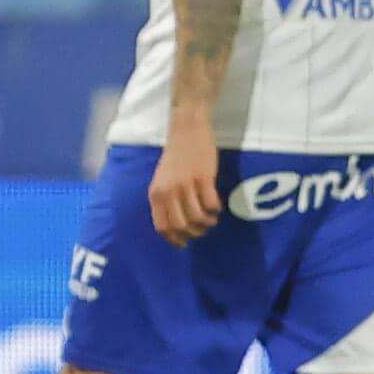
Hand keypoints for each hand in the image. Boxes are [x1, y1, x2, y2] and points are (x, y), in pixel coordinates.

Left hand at [147, 121, 222, 246]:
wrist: (187, 129)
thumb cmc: (176, 155)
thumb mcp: (163, 179)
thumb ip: (166, 198)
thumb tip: (177, 222)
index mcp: (156, 193)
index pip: (162, 226)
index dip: (173, 239)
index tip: (184, 244)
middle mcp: (168, 191)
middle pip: (180, 225)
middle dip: (194, 233)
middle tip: (202, 230)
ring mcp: (186, 184)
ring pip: (197, 217)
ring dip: (207, 223)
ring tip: (212, 219)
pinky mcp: (203, 178)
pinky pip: (211, 203)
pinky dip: (215, 209)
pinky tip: (217, 206)